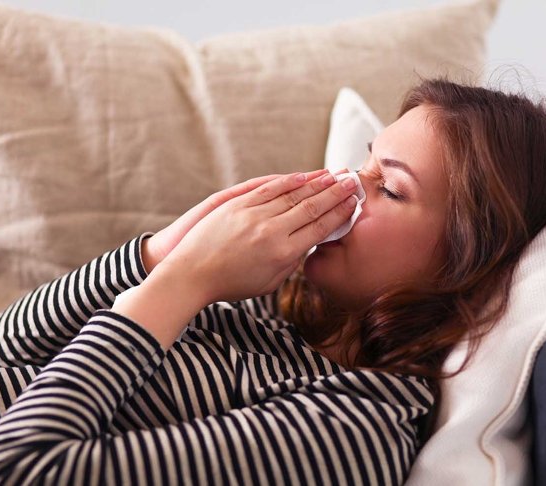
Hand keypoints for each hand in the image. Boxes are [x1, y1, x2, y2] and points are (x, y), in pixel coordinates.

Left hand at [149, 169, 358, 304]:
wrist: (192, 274)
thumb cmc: (231, 284)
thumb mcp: (269, 282)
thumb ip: (291, 261)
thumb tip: (307, 241)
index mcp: (283, 254)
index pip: (320, 227)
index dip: (339, 213)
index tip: (353, 202)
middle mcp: (272, 232)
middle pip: (312, 206)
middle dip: (335, 192)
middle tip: (352, 181)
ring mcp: (254, 215)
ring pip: (293, 194)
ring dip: (317, 182)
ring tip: (334, 174)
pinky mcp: (238, 205)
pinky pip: (269, 189)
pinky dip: (289, 181)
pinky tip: (304, 176)